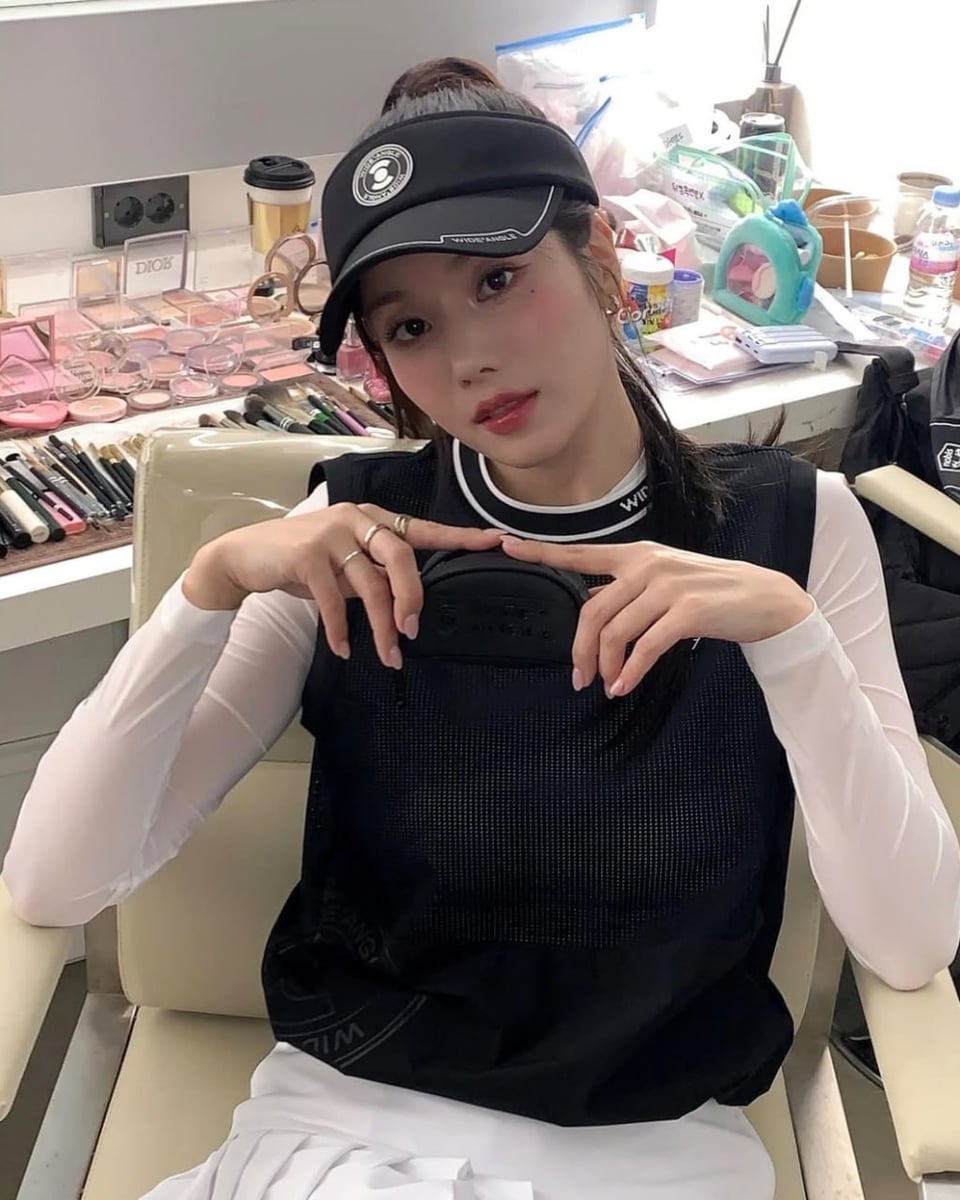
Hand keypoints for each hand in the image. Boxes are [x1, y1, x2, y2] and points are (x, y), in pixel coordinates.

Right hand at [184, 505, 500, 667]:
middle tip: (413, 632)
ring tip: (388, 656)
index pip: (423, 529)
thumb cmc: (301, 562)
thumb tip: (406, 604)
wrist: (245, 558)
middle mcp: (356, 518)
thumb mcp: (345, 566)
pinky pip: (335, 599)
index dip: (459, 536)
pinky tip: (344, 649)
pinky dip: (341, 629)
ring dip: (380, 627)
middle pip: (402, 556)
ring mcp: (331, 533)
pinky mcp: (307, 554)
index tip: (495, 541)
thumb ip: (375, 574)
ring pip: (371, 585)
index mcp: (372, 518)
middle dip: (412, 598)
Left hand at [500, 536, 813, 696]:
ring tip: (608, 685)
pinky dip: (630, 671)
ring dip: (606, 666)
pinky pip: (644, 647)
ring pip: (615, 632)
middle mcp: (647, 565)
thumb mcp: (665, 582)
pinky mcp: (687, 610)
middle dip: (579, 650)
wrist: (763, 599)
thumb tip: (592, 622)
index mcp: (636, 555)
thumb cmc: (710, 595)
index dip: (540, 552)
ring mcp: (667, 586)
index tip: (505, 545)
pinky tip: (624, 686)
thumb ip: (629, 592)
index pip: (580, 554)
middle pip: (592, 611)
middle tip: (578, 679)